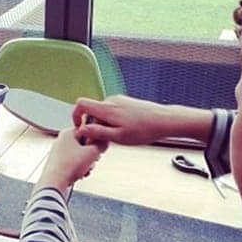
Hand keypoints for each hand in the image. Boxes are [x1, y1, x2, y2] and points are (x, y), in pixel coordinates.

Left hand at [35, 128, 106, 194]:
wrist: (54, 183)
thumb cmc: (68, 166)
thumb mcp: (92, 153)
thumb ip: (101, 144)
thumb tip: (104, 141)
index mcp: (67, 133)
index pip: (87, 130)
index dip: (95, 140)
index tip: (99, 147)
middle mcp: (60, 141)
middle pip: (83, 144)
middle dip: (90, 154)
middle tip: (92, 160)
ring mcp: (57, 153)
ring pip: (78, 155)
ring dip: (85, 163)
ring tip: (85, 169)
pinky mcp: (56, 164)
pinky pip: (72, 164)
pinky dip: (78, 169)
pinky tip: (80, 174)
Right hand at [73, 95, 210, 145]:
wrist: (165, 120)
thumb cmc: (145, 129)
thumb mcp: (118, 136)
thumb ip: (97, 132)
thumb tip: (81, 130)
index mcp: (107, 108)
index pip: (81, 104)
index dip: (75, 116)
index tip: (79, 128)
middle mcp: (111, 101)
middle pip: (92, 111)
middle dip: (93, 125)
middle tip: (103, 140)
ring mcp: (120, 100)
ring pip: (102, 112)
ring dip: (104, 125)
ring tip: (117, 137)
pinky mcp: (126, 103)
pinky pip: (112, 111)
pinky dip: (112, 121)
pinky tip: (125, 131)